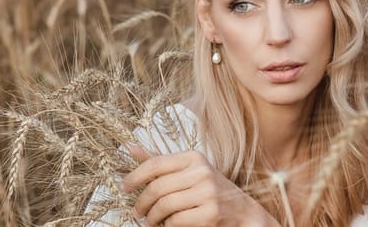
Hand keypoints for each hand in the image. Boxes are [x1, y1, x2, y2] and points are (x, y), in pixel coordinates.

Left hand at [123, 145, 279, 226]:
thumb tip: (130, 149)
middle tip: (136, 212)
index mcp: (194, 158)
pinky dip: (167, 226)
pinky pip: (176, 221)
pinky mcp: (211, 213)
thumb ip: (161, 163)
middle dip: (141, 203)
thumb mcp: (188, 172)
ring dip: (152, 217)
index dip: (135, 176)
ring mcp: (208, 192)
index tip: (124, 188)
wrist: (244, 213)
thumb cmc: (211, 192)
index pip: (155, 164)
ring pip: (164, 206)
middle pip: (157, 187)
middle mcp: (202, 172)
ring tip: (150, 221)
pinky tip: (167, 226)